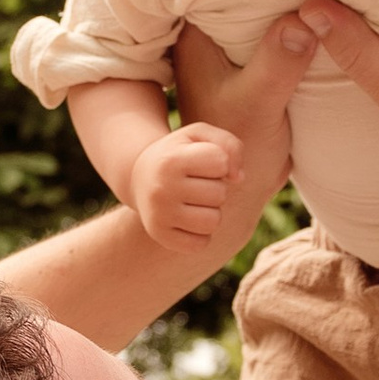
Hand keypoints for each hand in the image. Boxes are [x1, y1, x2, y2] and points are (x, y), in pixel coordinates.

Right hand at [129, 119, 247, 250]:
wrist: (140, 177)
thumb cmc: (179, 153)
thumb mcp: (200, 136)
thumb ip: (230, 145)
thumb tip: (238, 179)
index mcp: (171, 160)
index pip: (221, 162)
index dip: (220, 161)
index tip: (203, 161)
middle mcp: (162, 189)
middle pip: (220, 194)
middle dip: (216, 187)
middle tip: (197, 183)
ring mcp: (159, 215)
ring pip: (213, 221)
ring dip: (211, 211)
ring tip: (196, 201)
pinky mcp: (160, 236)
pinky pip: (201, 243)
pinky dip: (201, 233)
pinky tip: (189, 219)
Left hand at [170, 7, 326, 213]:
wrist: (238, 189)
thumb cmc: (238, 145)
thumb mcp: (258, 102)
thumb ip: (277, 62)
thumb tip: (305, 20)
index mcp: (198, 36)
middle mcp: (213, 37)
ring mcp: (236, 51)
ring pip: (268, 14)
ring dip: (295, 5)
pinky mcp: (258, 65)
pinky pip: (280, 35)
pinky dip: (301, 29)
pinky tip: (330, 13)